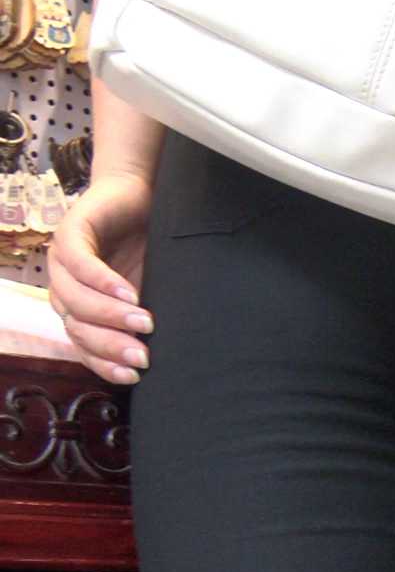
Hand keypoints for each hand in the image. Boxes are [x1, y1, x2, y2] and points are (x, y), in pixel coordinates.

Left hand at [48, 172, 155, 384]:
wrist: (140, 194)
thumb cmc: (147, 247)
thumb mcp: (147, 291)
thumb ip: (140, 321)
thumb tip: (155, 362)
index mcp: (79, 309)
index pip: (83, 347)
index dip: (105, 364)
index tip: (134, 376)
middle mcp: (64, 288)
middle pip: (77, 327)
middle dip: (111, 344)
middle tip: (143, 355)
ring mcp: (62, 262)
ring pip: (75, 300)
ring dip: (110, 315)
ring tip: (143, 321)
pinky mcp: (69, 234)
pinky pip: (81, 265)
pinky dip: (104, 282)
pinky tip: (129, 293)